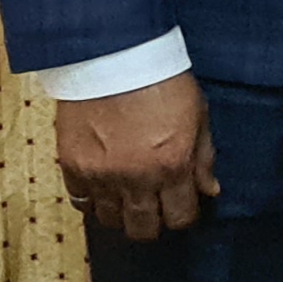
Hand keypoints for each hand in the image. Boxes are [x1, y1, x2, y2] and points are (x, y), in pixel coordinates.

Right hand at [57, 74, 218, 239]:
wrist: (112, 52)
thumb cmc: (159, 76)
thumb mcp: (196, 113)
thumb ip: (203, 157)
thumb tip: (210, 190)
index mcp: (172, 166)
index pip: (181, 218)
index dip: (183, 215)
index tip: (180, 205)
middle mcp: (137, 179)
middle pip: (143, 229)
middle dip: (152, 222)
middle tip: (152, 207)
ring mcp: (101, 175)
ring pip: (110, 220)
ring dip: (120, 211)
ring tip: (125, 195)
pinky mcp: (73, 164)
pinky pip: (80, 200)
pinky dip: (91, 197)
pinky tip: (100, 184)